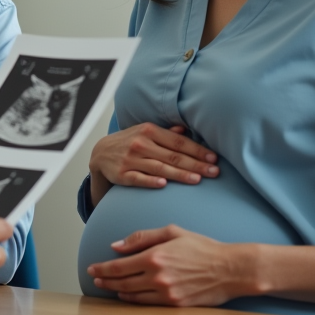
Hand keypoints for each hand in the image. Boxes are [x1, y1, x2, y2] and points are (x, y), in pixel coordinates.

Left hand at [86, 224, 256, 306]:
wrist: (230, 269)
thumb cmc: (203, 247)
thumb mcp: (172, 232)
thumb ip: (142, 237)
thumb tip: (116, 246)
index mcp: (154, 257)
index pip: (119, 266)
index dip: (102, 269)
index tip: (92, 269)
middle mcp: (157, 277)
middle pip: (122, 282)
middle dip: (105, 280)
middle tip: (95, 279)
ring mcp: (166, 293)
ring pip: (132, 295)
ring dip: (116, 291)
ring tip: (107, 287)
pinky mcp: (175, 304)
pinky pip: (147, 304)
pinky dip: (133, 300)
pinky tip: (127, 296)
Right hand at [89, 123, 217, 204]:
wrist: (100, 153)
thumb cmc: (129, 142)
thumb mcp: (145, 131)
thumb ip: (166, 133)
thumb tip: (186, 129)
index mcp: (149, 131)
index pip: (178, 142)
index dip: (197, 150)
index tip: (214, 158)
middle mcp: (141, 144)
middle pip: (173, 156)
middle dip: (196, 164)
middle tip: (214, 171)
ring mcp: (131, 159)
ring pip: (160, 168)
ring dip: (180, 174)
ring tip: (198, 179)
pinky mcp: (122, 174)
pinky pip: (138, 178)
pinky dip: (150, 181)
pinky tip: (164, 184)